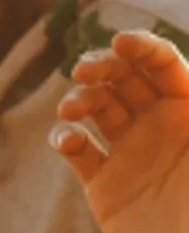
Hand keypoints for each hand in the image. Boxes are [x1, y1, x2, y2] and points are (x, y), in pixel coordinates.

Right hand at [53, 30, 188, 232]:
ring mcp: (132, 157)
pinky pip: (79, 153)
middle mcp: (163, 130)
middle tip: (85, 71)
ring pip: (97, 108)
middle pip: (125, 79)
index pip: (166, 67)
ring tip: (74, 109)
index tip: (123, 43)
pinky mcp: (106, 188)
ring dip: (80, 97)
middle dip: (101, 65)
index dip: (144, 48)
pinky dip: (65, 139)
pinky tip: (67, 142)